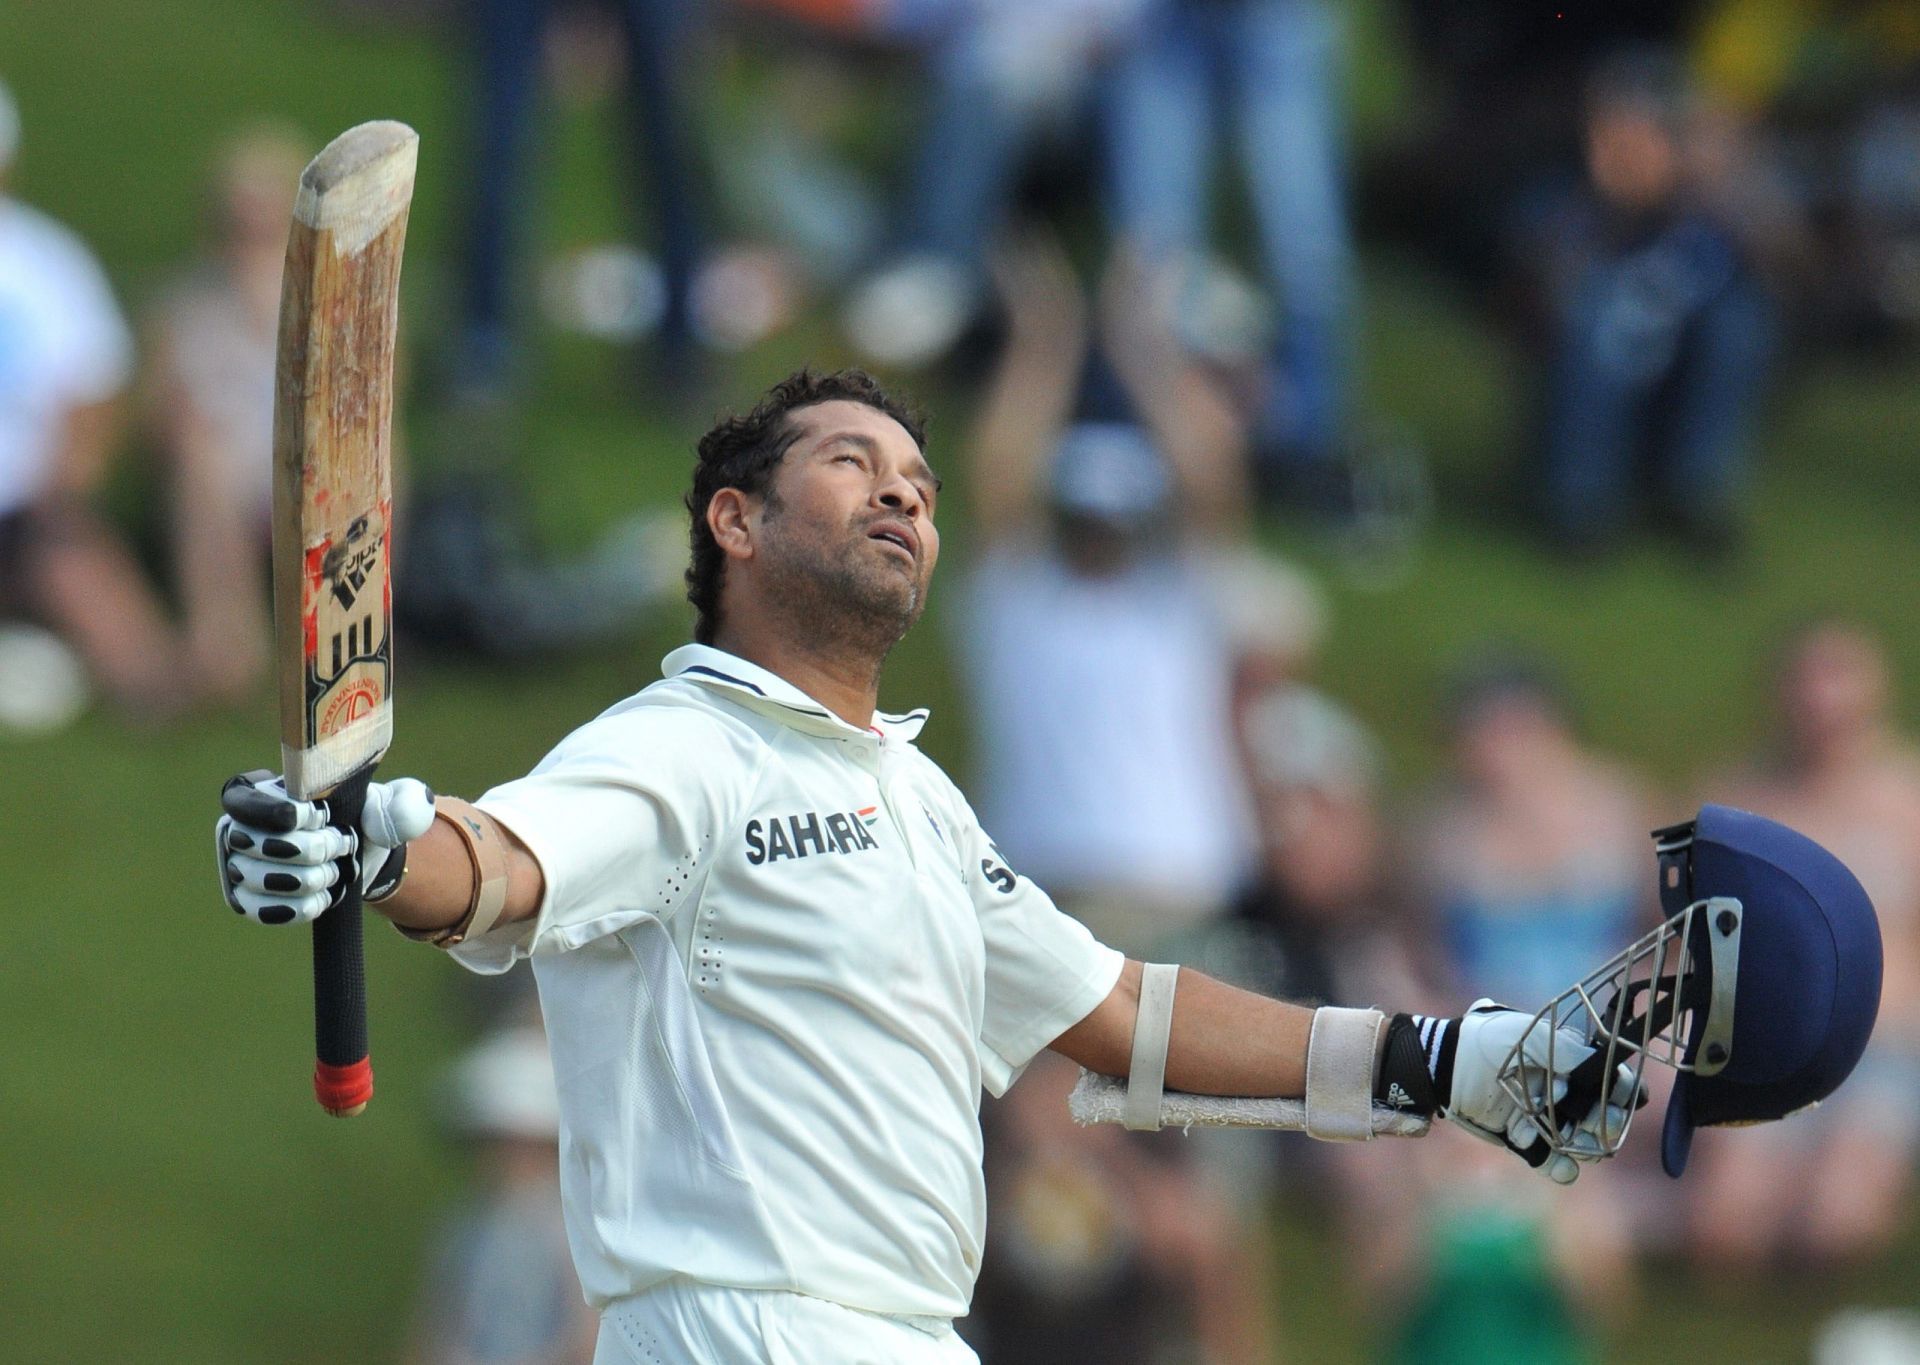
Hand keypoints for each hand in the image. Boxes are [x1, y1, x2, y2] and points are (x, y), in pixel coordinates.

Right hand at [217, 769, 434, 923]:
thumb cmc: (361, 816)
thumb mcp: (384, 801)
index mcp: (257, 793)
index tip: (323, 816)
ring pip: (262, 879)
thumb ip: (402, 801)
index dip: (282, 813)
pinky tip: (325, 897)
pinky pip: (261, 911)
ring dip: (311, 878)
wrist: (356, 854)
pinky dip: (300, 906)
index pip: (242, 802)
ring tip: (336, 871)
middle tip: (343, 844)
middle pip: (259, 844)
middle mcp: (235, 829)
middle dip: (312, 848)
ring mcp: (236, 867)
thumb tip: (407, 810)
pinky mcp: (246, 900)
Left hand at [1444, 999, 1644, 1184]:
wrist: (1443, 1068)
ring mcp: (1547, 1119)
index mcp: (1570, 1062)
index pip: (1611, 1079)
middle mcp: (1565, 1092)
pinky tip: (1563, 1169)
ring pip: (1583, 1143)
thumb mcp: (1526, 1035)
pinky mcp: (1527, 1141)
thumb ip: (1566, 1049)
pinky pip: (1553, 1161)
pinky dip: (1561, 1168)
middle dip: (1603, 1121)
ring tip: (1566, 1140)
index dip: (1621, 1090)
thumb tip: (1601, 1066)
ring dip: (1581, 1145)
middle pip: (1604, 1116)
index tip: (1619, 1097)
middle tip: (1591, 1121)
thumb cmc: (1485, 1042)